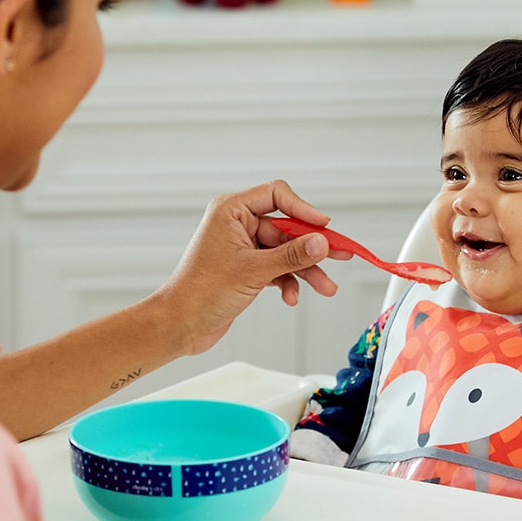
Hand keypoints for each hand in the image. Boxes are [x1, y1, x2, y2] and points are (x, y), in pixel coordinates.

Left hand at [158, 180, 345, 355]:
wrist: (181, 324)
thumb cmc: (201, 292)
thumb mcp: (254, 271)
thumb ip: (291, 255)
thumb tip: (321, 243)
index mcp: (231, 211)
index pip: (277, 196)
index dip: (304, 209)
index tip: (325, 226)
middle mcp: (237, 224)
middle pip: (286, 227)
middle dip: (312, 247)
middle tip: (341, 254)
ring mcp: (242, 247)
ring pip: (285, 251)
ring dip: (305, 270)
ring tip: (325, 287)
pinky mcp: (246, 268)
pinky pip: (277, 268)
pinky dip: (287, 281)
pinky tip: (290, 296)